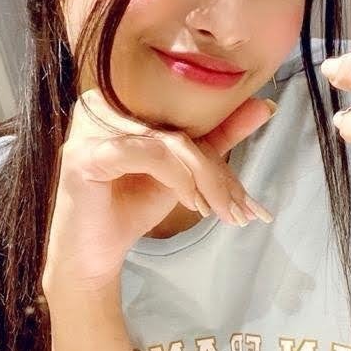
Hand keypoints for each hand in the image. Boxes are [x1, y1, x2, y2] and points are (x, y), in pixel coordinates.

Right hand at [43, 89, 275, 293]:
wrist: (94, 253)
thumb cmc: (132, 204)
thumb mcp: (183, 172)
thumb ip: (217, 138)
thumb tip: (264, 106)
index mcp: (124, 97)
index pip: (186, 117)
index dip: (220, 156)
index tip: (247, 196)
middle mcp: (102, 104)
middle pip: (180, 128)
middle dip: (217, 172)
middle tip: (242, 209)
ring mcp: (89, 128)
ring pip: (170, 142)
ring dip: (203, 179)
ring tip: (218, 210)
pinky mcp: (85, 154)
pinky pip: (147, 153)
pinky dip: (177, 178)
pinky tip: (190, 203)